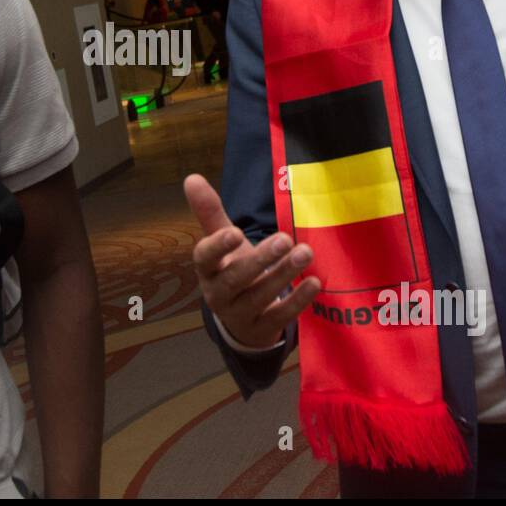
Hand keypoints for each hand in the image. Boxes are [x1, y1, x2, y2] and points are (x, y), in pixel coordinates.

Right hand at [183, 173, 320, 347]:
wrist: (243, 319)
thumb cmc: (233, 270)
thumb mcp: (223, 243)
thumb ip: (210, 212)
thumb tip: (191, 177)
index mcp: (208, 269)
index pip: (205, 258)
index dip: (218, 246)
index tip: (236, 232)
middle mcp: (218, 294)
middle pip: (235, 278)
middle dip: (260, 259)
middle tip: (286, 239)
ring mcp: (239, 314)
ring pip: (259, 296)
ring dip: (283, 274)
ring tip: (305, 252)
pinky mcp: (262, 328)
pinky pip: (279, 316)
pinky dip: (297, 300)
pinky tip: (313, 282)